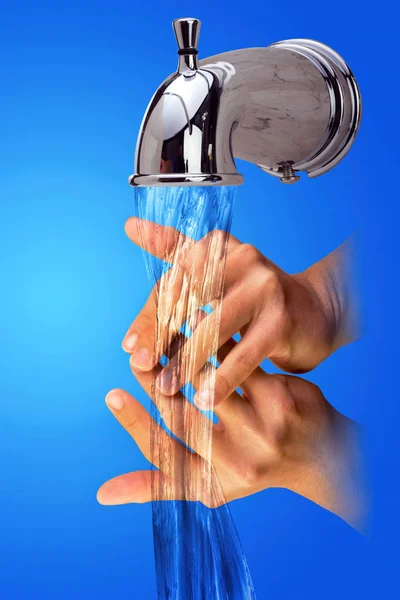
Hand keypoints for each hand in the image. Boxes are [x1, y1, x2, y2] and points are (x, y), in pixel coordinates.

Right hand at [97, 335, 366, 532]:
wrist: (322, 455)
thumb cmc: (253, 467)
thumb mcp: (208, 485)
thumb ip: (158, 485)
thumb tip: (101, 494)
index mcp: (215, 483)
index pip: (163, 453)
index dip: (133, 424)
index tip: (112, 395)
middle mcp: (239, 462)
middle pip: (183, 414)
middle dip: (155, 382)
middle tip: (137, 355)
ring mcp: (264, 429)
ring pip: (209, 382)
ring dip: (184, 355)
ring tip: (165, 333)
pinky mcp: (282, 398)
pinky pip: (239, 362)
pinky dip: (218, 342)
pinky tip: (203, 322)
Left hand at [122, 218, 357, 408]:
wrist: (314, 312)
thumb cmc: (254, 295)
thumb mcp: (215, 268)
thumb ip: (174, 248)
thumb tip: (130, 225)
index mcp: (220, 246)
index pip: (174, 280)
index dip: (150, 315)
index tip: (130, 346)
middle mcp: (244, 260)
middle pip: (189, 301)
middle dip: (162, 337)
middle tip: (143, 367)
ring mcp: (265, 289)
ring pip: (212, 329)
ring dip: (186, 362)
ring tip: (168, 387)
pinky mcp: (281, 321)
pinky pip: (243, 355)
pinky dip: (221, 379)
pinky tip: (205, 398)